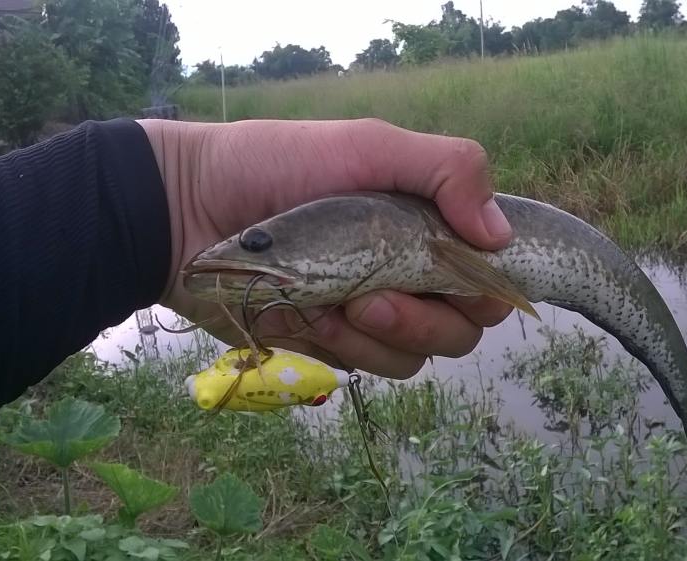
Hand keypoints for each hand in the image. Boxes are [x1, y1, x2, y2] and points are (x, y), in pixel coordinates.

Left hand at [136, 118, 513, 378]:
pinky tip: (310, 317)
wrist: (185, 209)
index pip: (489, 275)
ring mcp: (370, 312)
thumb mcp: (365, 144)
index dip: (486, 288)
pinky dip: (344, 346)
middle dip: (424, 320)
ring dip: (379, 335)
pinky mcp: (332, 343)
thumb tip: (501, 235)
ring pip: (416, 357)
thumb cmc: (274, 164)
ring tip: (333, 302)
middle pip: (462, 329)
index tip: (455, 280)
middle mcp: (409, 273)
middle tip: (375, 297)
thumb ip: (444, 170)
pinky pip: (366, 368)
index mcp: (427, 224)